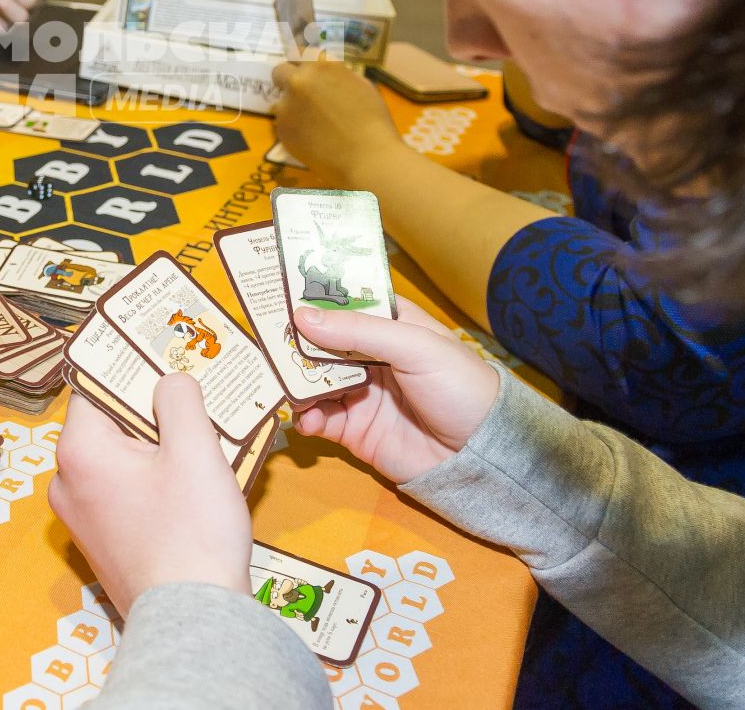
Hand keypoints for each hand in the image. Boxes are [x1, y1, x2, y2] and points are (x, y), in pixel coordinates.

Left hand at [52, 374, 252, 616]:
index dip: (131, 374)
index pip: (96, 389)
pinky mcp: (99, 545)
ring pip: (116, 463)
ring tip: (196, 448)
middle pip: (106, 426)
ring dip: (153, 452)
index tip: (164, 365)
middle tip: (190, 407)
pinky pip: (120, 496)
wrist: (192, 620)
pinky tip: (187, 489)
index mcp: (78, 451)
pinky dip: (149, 485)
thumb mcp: (195, 450)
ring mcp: (79, 519)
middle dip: (148, 416)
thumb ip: (179, 400)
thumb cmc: (192, 531)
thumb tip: (168, 380)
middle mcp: (66, 483)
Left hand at [270, 59, 404, 185]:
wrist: (367, 157)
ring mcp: (287, 105)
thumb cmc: (373, 121)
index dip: (303, 63)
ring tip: (315, 127)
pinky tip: (314, 141)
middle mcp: (299, 81)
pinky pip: (284, 125)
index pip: (301, 52)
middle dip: (288, 81)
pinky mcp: (282, 130)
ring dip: (293, 109)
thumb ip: (337, 76)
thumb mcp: (361, 86)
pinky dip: (295, 131)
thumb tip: (326, 77)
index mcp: (322, 65)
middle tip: (301, 96)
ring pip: (281, 102)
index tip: (305, 71)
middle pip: (280, 72)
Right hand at [291, 301, 498, 483]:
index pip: (343, 301)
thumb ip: (358, 330)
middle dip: (292, 341)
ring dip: (295, 380)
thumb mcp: (414, 346)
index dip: (311, 296)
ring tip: (284, 384)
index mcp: (387, 324)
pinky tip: (307, 418)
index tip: (273, 288)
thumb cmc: (459, 385)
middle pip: (319, 341)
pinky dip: (305, 417)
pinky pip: (318, 418)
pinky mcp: (353, 429)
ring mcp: (358, 392)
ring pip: (312, 379)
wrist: (481, 455)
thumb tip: (300, 317)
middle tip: (263, 341)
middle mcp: (367, 354)